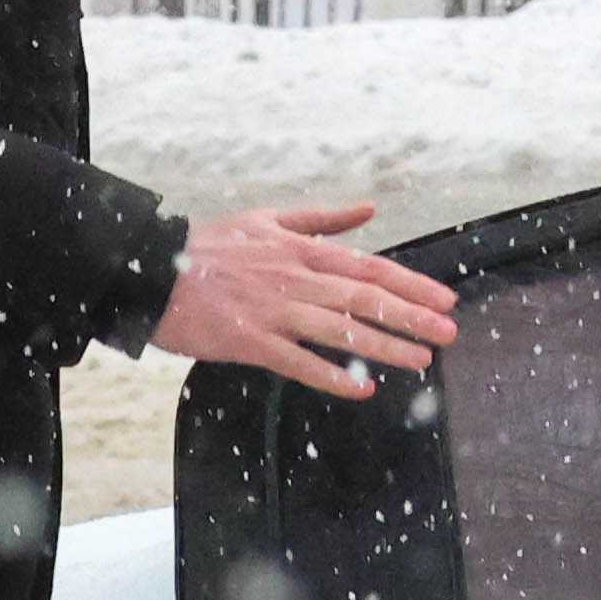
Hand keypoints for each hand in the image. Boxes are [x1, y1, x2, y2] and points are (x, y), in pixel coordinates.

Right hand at [147, 204, 460, 402]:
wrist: (152, 269)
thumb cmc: (210, 247)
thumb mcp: (268, 219)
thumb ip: (322, 218)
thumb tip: (369, 209)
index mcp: (301, 250)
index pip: (369, 268)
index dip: (411, 285)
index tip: (445, 300)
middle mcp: (294, 279)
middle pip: (363, 299)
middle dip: (411, 317)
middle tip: (449, 333)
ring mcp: (274, 312)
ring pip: (339, 331)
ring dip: (384, 346)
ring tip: (421, 360)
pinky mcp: (250, 342)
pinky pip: (299, 363)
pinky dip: (332, 377)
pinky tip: (363, 390)